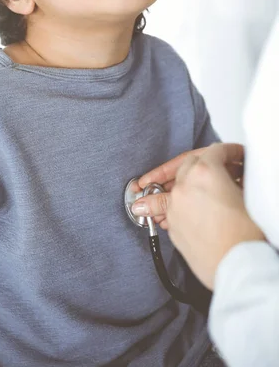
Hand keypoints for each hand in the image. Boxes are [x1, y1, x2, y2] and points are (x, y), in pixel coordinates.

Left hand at [139, 143, 264, 289]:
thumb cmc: (246, 236)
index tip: (236, 156)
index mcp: (205, 173)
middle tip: (222, 168)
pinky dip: (177, 202)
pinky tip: (182, 205)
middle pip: (190, 163)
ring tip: (185, 184)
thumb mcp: (249, 197)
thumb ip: (237, 178)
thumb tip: (235, 174)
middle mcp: (184, 186)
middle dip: (205, 163)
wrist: (237, 268)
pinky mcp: (172, 226)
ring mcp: (174, 206)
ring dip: (182, 181)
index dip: (230, 152)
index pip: (215, 151)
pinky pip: (170, 206)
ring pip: (174, 184)